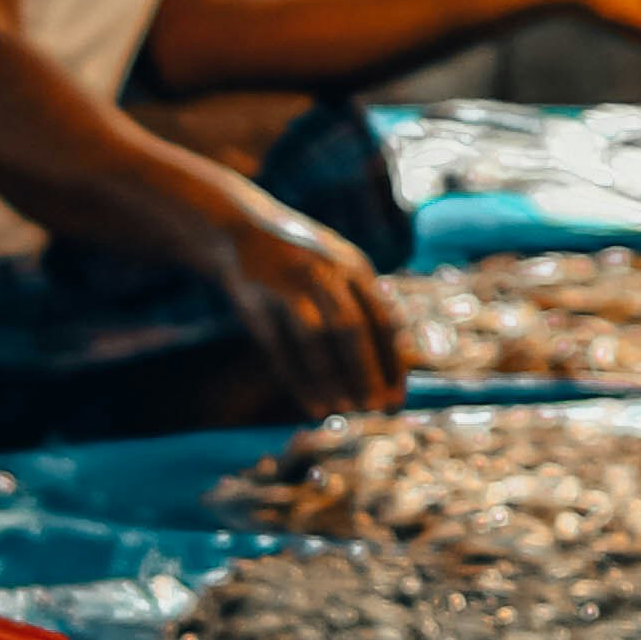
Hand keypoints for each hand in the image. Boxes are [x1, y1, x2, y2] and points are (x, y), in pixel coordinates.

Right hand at [201, 183, 407, 420]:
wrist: (241, 230)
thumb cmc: (304, 261)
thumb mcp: (341, 268)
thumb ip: (367, 304)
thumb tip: (399, 358)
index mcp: (353, 266)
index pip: (382, 318)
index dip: (392, 360)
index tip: (398, 395)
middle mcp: (323, 272)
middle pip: (351, 328)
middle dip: (366, 372)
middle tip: (377, 408)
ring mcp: (288, 285)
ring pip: (315, 340)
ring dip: (331, 379)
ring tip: (344, 410)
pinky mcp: (257, 302)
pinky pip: (281, 348)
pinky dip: (299, 380)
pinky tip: (313, 405)